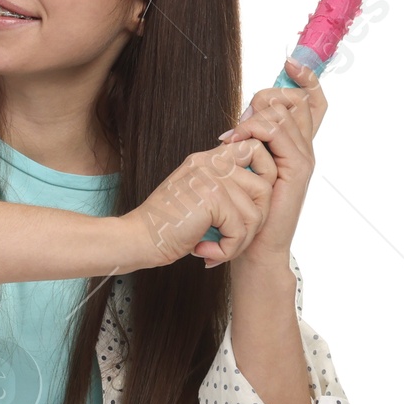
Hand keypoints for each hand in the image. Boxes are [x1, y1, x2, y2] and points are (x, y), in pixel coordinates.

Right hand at [115, 136, 278, 270]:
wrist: (137, 240)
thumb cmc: (167, 227)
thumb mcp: (197, 199)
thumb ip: (223, 188)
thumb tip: (264, 193)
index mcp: (207, 159)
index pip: (255, 150)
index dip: (264, 177)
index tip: (244, 209)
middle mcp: (210, 161)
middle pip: (266, 184)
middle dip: (257, 219)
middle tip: (234, 238)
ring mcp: (211, 176)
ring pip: (257, 211)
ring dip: (241, 239)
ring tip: (219, 249)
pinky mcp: (212, 196)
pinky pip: (241, 229)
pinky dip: (228, 249)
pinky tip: (206, 253)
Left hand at [209, 55, 325, 268]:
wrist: (253, 245)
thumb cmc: (246, 207)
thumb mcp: (248, 165)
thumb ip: (251, 141)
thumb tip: (242, 117)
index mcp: (296, 145)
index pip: (313, 102)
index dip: (306, 78)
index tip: (290, 62)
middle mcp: (306, 147)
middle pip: (296, 98)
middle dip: (265, 97)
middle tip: (240, 120)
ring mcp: (304, 157)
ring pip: (284, 111)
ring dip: (253, 114)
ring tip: (232, 134)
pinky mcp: (296, 168)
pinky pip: (276, 131)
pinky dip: (252, 127)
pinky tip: (234, 139)